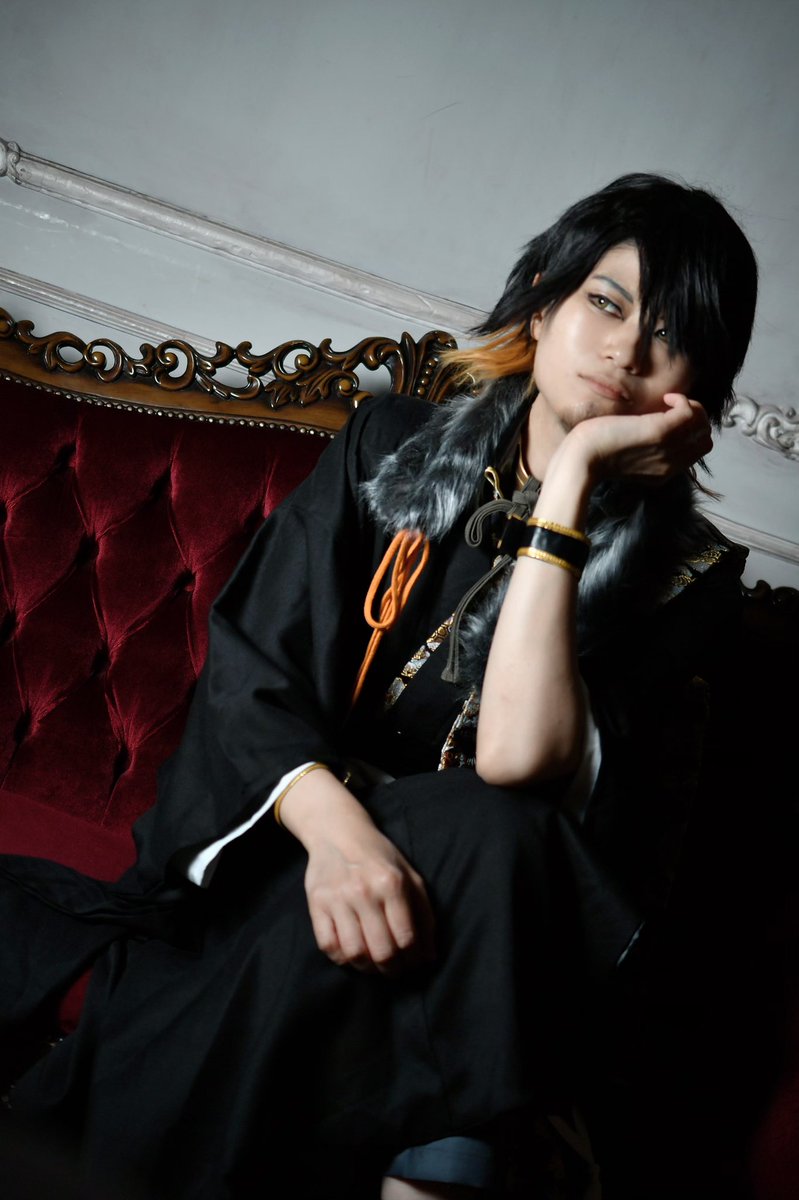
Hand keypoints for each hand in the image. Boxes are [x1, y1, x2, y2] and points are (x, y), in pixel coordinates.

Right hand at [304, 822, 434, 974]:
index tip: (412, 964)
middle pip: (382, 951)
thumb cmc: (379, 856)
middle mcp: (364, 891)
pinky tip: (351, 952)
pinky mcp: (316, 904)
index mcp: (392, 884)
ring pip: (354, 953)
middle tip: (393, 970)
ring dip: (366, 967)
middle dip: (391, 969)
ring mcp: (338, 898)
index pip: (406, 938)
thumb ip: (423, 915)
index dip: (412, 960)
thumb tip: (428, 957)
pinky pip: (327, 946)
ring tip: (372, 963)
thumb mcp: (410, 876)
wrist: (338, 831)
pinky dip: (341, 958)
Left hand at [566, 392, 712, 485]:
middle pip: (705, 439)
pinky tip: (665, 399)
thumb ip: (648, 450)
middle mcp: (672, 465)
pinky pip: (690, 412)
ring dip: (690, 407)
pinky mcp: (661, 432)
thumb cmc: (595, 454)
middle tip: (673, 408)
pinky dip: (682, 400)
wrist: (582, 460)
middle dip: (696, 419)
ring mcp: (669, 449)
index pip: (697, 451)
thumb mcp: (630, 457)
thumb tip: (658, 425)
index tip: (671, 419)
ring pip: (702, 424)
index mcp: (664, 474)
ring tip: (668, 402)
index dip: (692, 432)